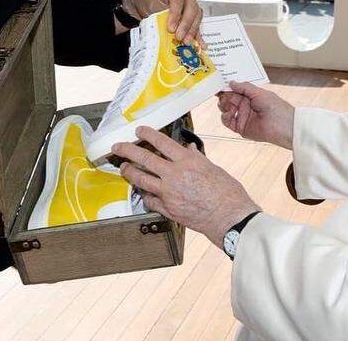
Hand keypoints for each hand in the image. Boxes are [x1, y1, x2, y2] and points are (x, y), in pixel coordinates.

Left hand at [113, 126, 259, 246]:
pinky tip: (142, 191)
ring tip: (124, 168)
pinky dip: (144, 194)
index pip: (162, 142)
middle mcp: (175, 175)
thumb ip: (197, 159)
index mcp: (187, 161)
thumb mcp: (213, 168)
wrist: (229, 217)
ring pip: (141, 180)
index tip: (140, 131)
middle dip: (128, 150)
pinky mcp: (167, 209)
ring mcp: (169, 193)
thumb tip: (190, 151)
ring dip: (129, 172)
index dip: (148, 134)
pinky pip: (149, 200)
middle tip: (118, 147)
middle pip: (144, 159)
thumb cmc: (227, 193)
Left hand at [122, 0, 201, 44]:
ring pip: (197, 16)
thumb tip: (169, 30)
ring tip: (185, 42)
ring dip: (192, 30)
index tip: (171, 28)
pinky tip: (200, 44)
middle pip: (191, 8)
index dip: (176, 15)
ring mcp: (190, 1)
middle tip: (179, 37)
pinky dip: (197, 34)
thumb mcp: (150, 4)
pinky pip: (196, 22)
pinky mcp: (192, 12)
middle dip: (186, 24)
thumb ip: (161, 15)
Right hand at [216, 81, 294, 149]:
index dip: (226, 88)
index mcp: (250, 97)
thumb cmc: (275, 107)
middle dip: (223, 96)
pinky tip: (227, 113)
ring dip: (223, 106)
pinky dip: (225, 117)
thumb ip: (244, 87)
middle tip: (219, 94)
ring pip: (226, 110)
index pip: (235, 91)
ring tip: (226, 104)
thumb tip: (231, 82)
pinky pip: (228, 122)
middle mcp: (245, 106)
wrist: (283, 126)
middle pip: (228, 100)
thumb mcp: (259, 93)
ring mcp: (243, 117)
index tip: (218, 84)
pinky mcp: (241, 128)